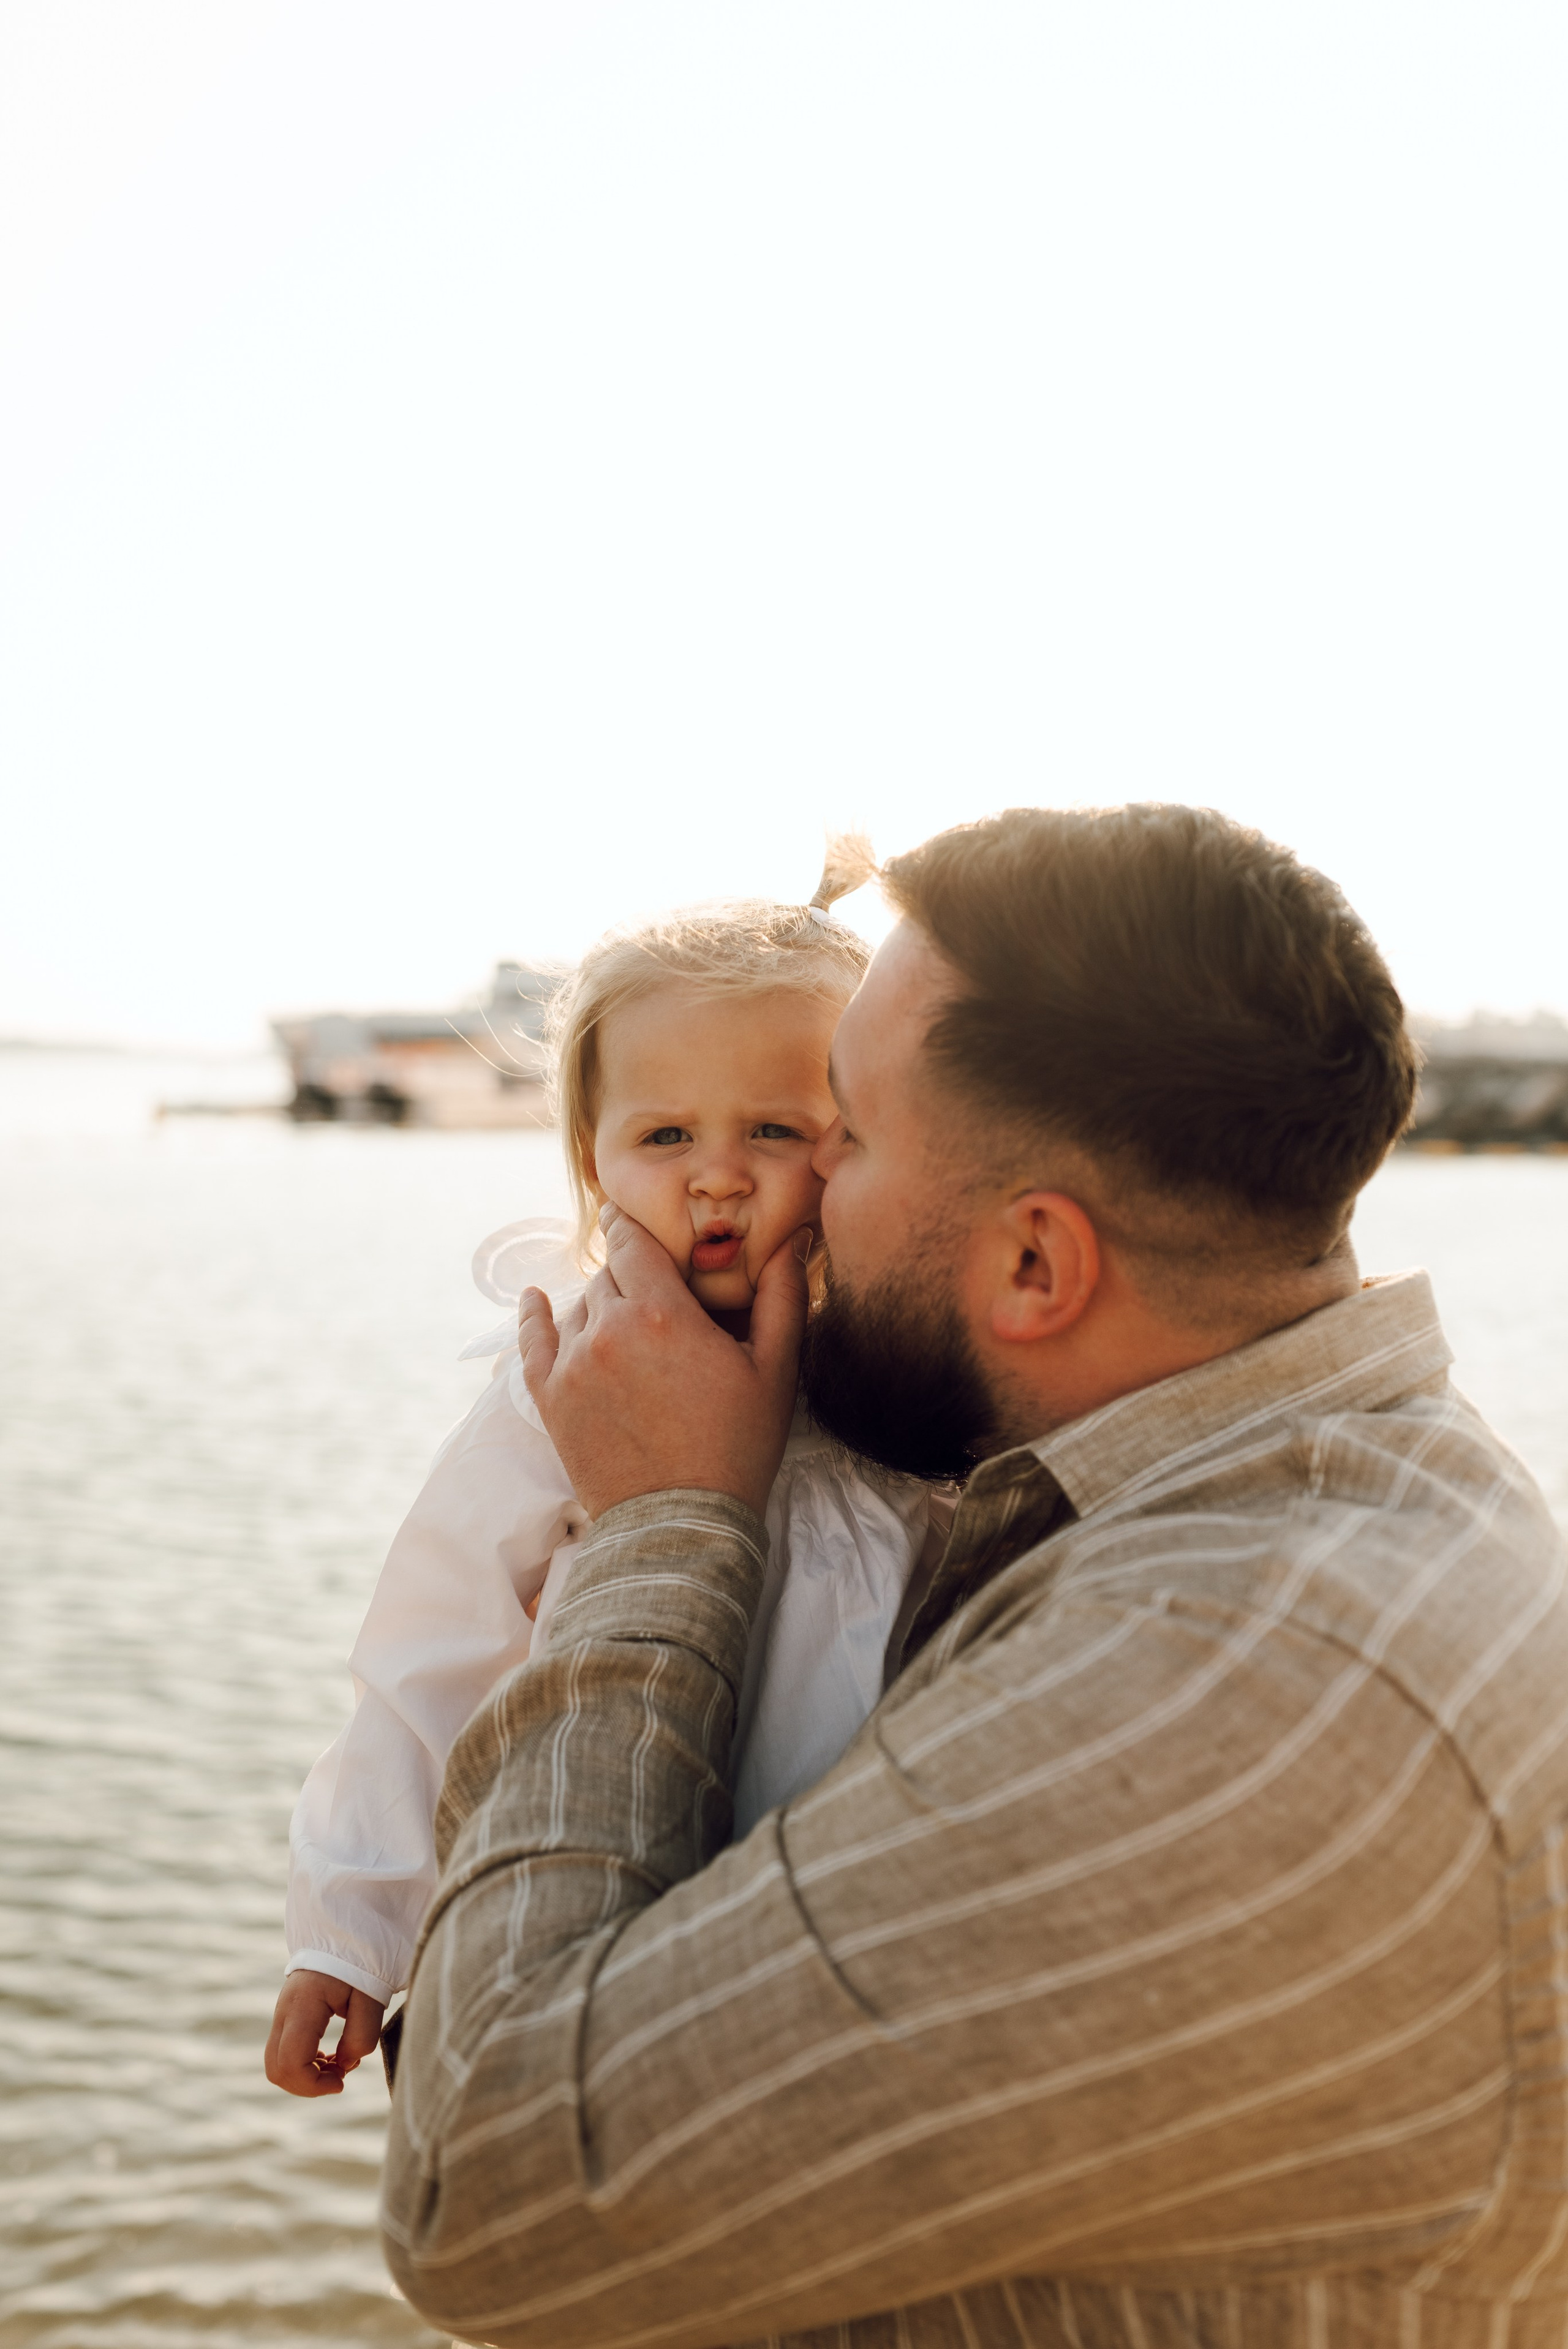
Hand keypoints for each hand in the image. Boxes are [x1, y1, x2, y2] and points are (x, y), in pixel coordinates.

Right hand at [264, 1970, 384, 2097]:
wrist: (343, 1936)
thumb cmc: (360, 1964)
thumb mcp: (371, 1998)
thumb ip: (361, 2036)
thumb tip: (344, 2066)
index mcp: (303, 2007)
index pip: (291, 2063)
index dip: (313, 2084)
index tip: (342, 2081)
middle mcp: (283, 2013)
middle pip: (276, 2069)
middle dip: (307, 2085)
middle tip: (340, 2076)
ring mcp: (281, 2015)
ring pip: (277, 2064)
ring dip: (306, 2075)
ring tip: (339, 2064)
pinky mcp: (286, 2017)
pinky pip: (283, 2052)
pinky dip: (304, 2064)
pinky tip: (330, 2056)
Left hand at [519, 1207, 809, 1518]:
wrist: (681, 1523)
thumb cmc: (737, 1447)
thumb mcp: (774, 1371)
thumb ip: (782, 1298)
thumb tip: (793, 1240)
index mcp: (662, 1313)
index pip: (632, 1241)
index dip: (631, 1225)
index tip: (631, 1217)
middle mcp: (608, 1329)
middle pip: (610, 1275)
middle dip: (631, 1276)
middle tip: (655, 1293)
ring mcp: (573, 1364)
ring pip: (580, 1308)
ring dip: (602, 1308)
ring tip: (630, 1330)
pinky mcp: (551, 1399)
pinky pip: (533, 1342)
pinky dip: (534, 1319)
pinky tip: (533, 1302)